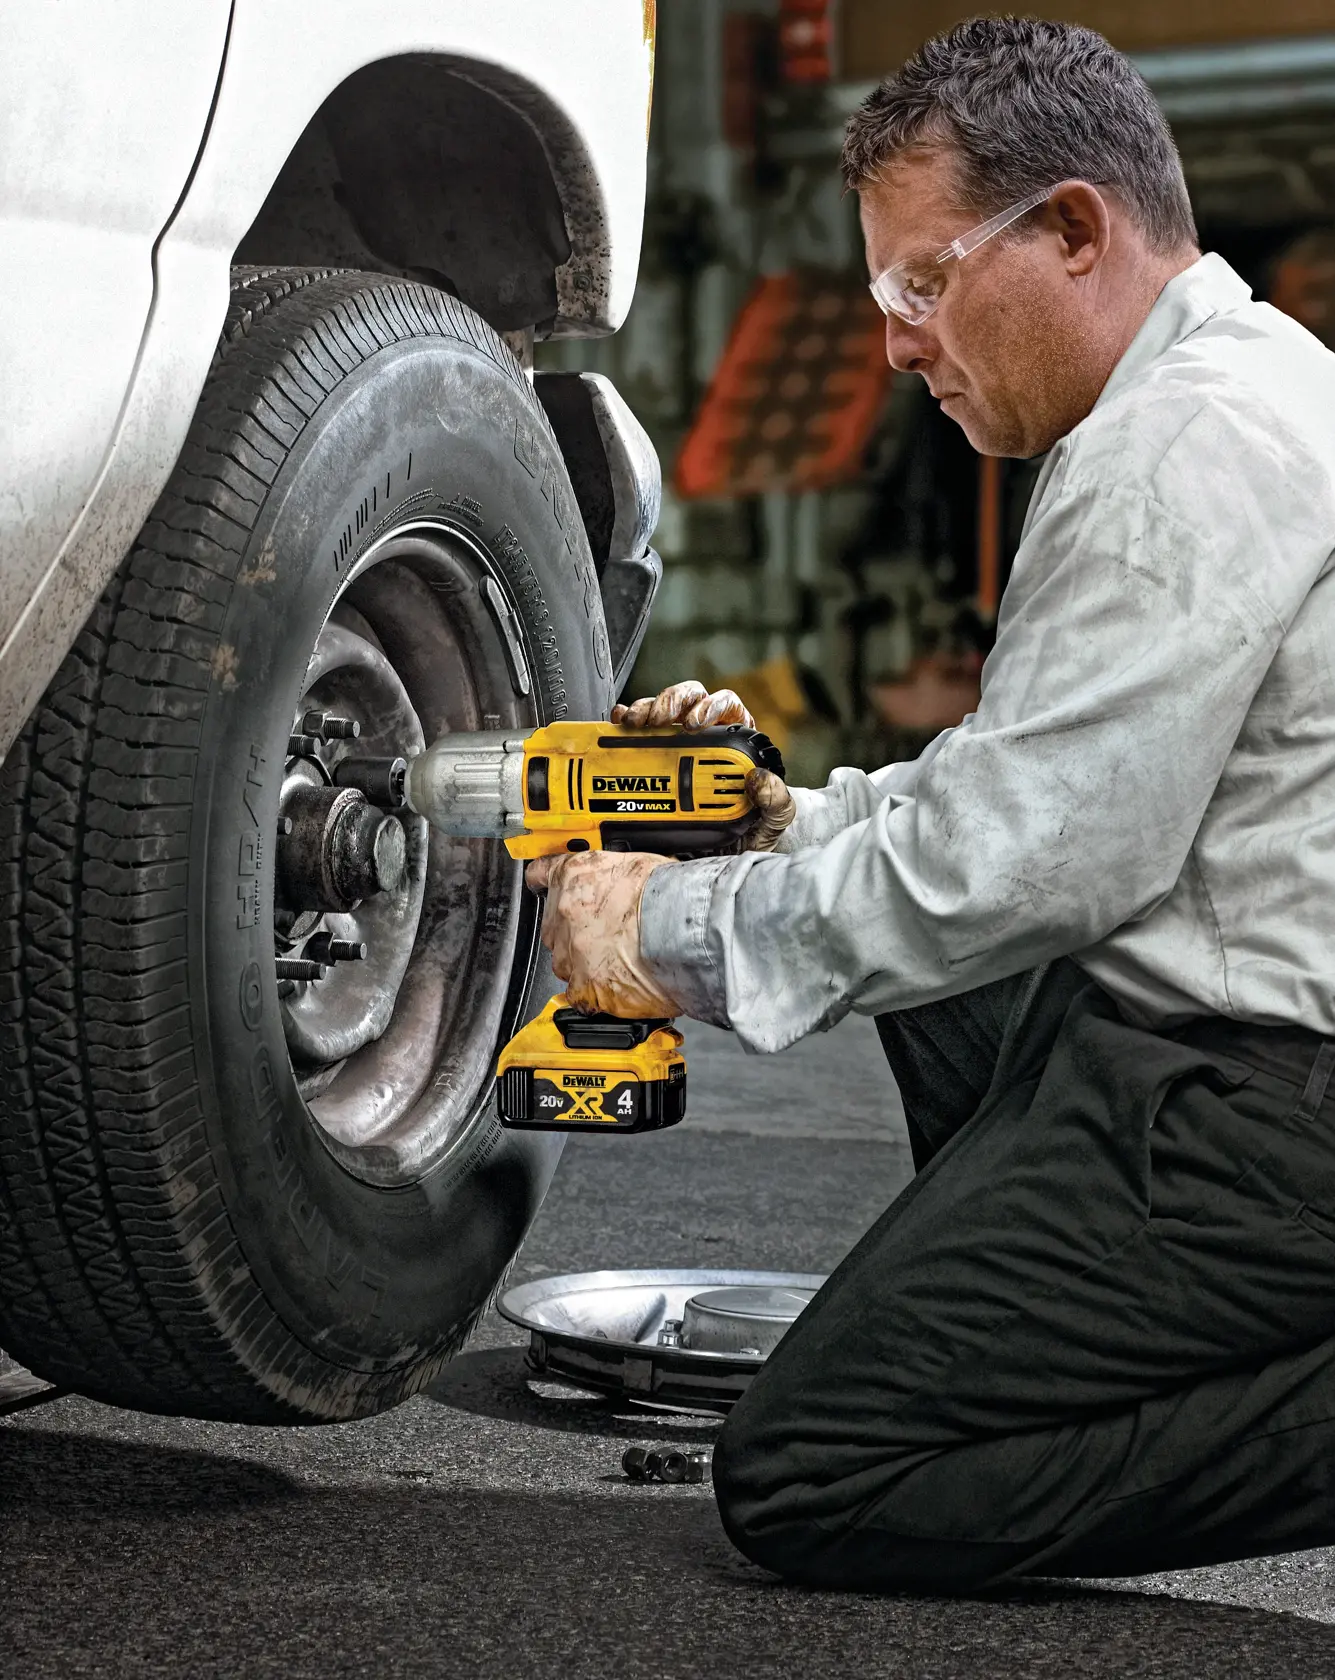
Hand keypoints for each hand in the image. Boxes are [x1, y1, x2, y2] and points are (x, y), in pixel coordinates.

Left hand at [526, 851, 679, 1016]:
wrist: (685, 930)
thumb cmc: (671, 895)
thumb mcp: (636, 865)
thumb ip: (612, 877)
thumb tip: (618, 884)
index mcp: (573, 877)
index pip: (540, 875)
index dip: (542, 883)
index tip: (542, 886)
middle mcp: (564, 914)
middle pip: (554, 928)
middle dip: (575, 933)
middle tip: (609, 935)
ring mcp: (571, 953)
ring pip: (566, 964)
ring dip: (586, 965)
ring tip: (621, 963)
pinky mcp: (585, 987)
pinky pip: (581, 996)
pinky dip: (597, 996)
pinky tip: (620, 987)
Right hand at [611, 679, 795, 851]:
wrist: (720, 856)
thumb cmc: (750, 831)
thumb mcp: (772, 821)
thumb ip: (776, 802)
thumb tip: (759, 778)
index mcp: (737, 743)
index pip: (726, 706)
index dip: (709, 706)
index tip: (693, 724)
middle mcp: (706, 737)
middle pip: (689, 699)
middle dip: (671, 701)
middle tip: (658, 720)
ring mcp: (677, 746)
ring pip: (661, 711)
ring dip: (645, 709)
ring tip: (633, 722)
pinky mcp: (653, 758)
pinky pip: (639, 733)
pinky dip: (625, 724)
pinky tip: (618, 725)